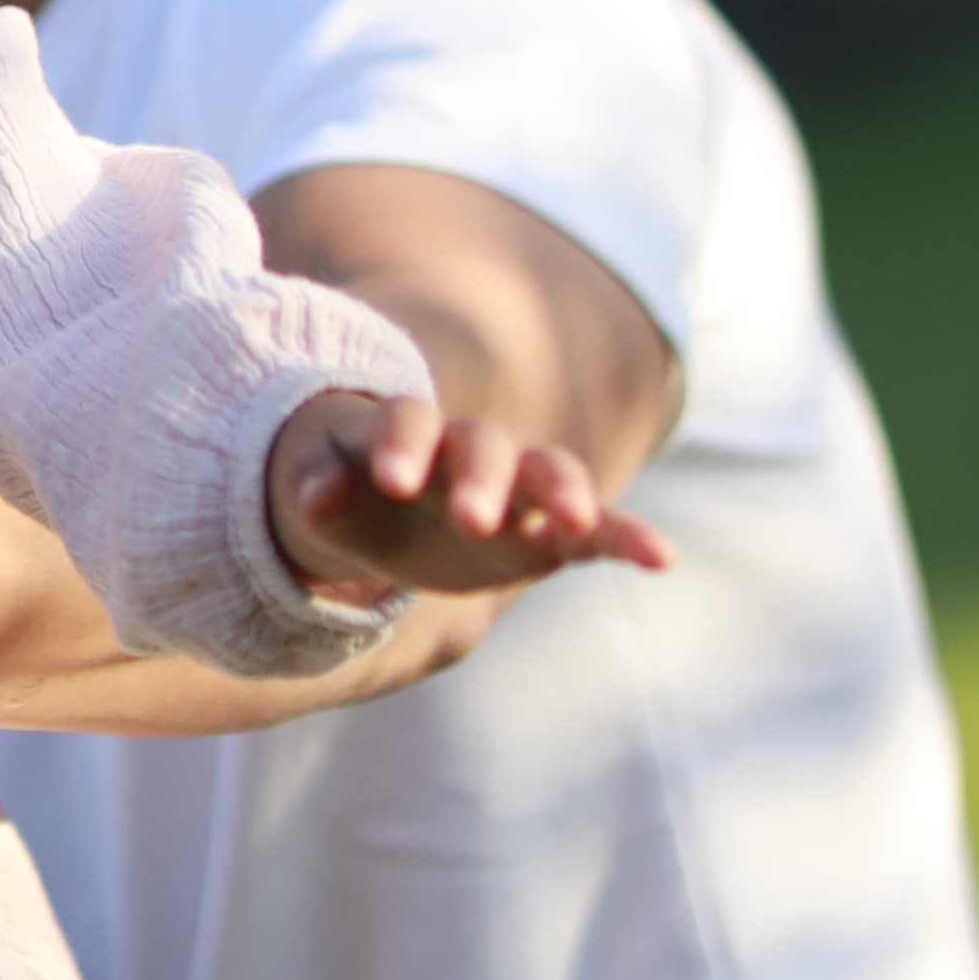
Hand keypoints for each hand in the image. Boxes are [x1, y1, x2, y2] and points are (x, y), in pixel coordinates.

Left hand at [268, 391, 672, 603]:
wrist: (382, 503)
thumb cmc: (347, 485)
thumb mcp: (319, 484)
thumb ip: (316, 481)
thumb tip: (316, 495)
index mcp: (407, 432)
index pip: (409, 423)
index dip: (402, 447)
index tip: (392, 482)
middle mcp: (469, 449)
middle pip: (485, 447)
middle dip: (483, 478)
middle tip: (474, 517)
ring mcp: (516, 488)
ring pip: (549, 473)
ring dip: (563, 493)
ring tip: (575, 520)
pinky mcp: (549, 532)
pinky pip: (597, 528)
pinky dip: (628, 536)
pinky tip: (663, 557)